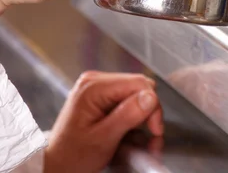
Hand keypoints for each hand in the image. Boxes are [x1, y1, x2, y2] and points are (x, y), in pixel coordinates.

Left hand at [44, 71, 163, 172]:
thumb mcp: (102, 139)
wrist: (55, 165)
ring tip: (136, 140)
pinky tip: (126, 134)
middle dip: (148, 112)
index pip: (138, 84)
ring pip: (135, 94)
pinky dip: (131, 118)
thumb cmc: (71, 157)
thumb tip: (150, 97)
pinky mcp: (101, 96)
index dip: (152, 106)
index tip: (155, 130)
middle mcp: (96, 81)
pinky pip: (126, 100)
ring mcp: (98, 87)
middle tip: (150, 137)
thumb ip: (127, 116)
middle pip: (139, 87)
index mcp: (94, 87)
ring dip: (141, 117)